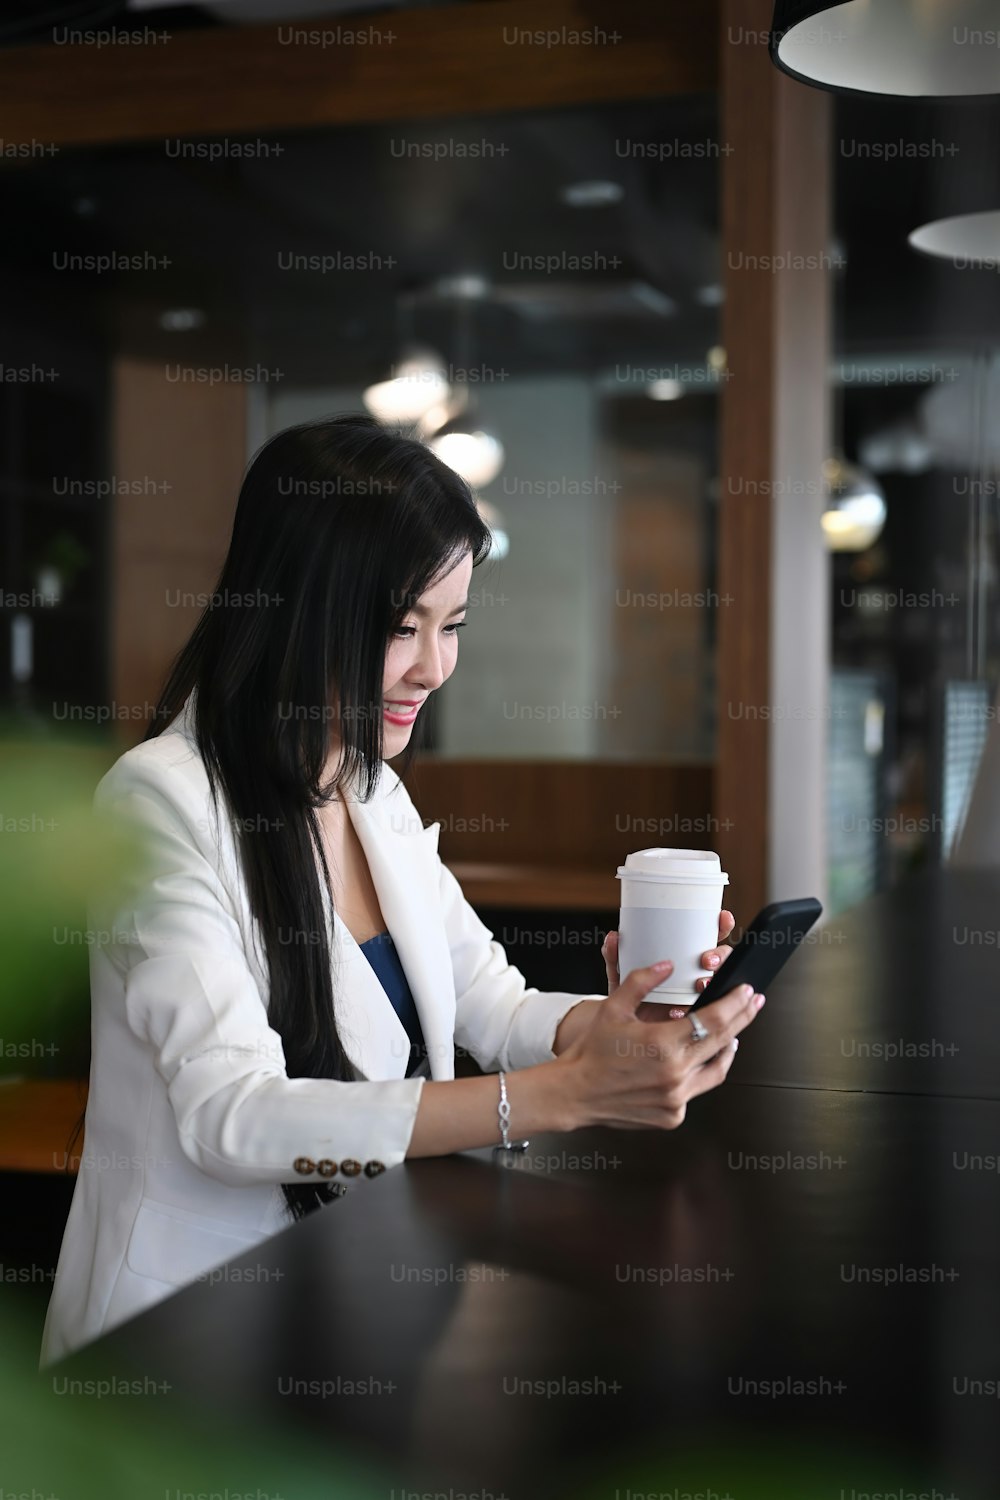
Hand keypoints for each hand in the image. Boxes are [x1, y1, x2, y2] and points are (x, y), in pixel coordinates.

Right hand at [557, 958, 764, 1129]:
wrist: (575, 1092)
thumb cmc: (591, 1052)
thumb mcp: (613, 1008)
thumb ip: (642, 982)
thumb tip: (666, 965)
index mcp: (662, 1044)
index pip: (713, 1019)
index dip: (735, 1003)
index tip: (747, 991)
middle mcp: (674, 1074)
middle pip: (724, 1041)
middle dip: (743, 1018)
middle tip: (753, 1003)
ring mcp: (676, 1098)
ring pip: (717, 1071)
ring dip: (728, 1049)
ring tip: (734, 1034)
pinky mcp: (673, 1115)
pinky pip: (697, 1090)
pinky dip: (700, 1073)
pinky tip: (699, 1060)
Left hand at [600, 909, 735, 1019]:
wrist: (622, 1028)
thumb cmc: (626, 995)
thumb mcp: (620, 974)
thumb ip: (615, 956)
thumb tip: (613, 937)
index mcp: (682, 955)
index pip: (708, 935)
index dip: (721, 924)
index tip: (723, 918)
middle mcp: (693, 972)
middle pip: (721, 958)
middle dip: (720, 955)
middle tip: (707, 961)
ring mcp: (696, 994)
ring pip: (718, 983)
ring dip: (712, 981)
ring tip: (699, 985)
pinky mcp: (693, 1016)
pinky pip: (703, 1013)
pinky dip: (694, 1010)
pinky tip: (678, 1011)